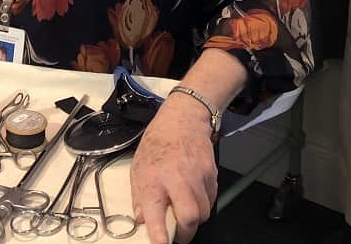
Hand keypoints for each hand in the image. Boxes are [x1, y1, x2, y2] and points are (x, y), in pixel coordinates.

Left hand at [130, 95, 216, 242]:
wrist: (182, 119)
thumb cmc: (157, 142)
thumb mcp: (138, 167)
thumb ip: (139, 196)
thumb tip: (142, 220)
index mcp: (153, 179)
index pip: (156, 213)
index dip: (159, 234)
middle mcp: (176, 178)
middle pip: (190, 217)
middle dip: (185, 232)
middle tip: (178, 233)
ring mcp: (197, 175)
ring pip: (204, 211)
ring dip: (195, 218)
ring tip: (185, 211)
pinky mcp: (211, 173)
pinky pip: (211, 198)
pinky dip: (204, 203)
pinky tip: (194, 194)